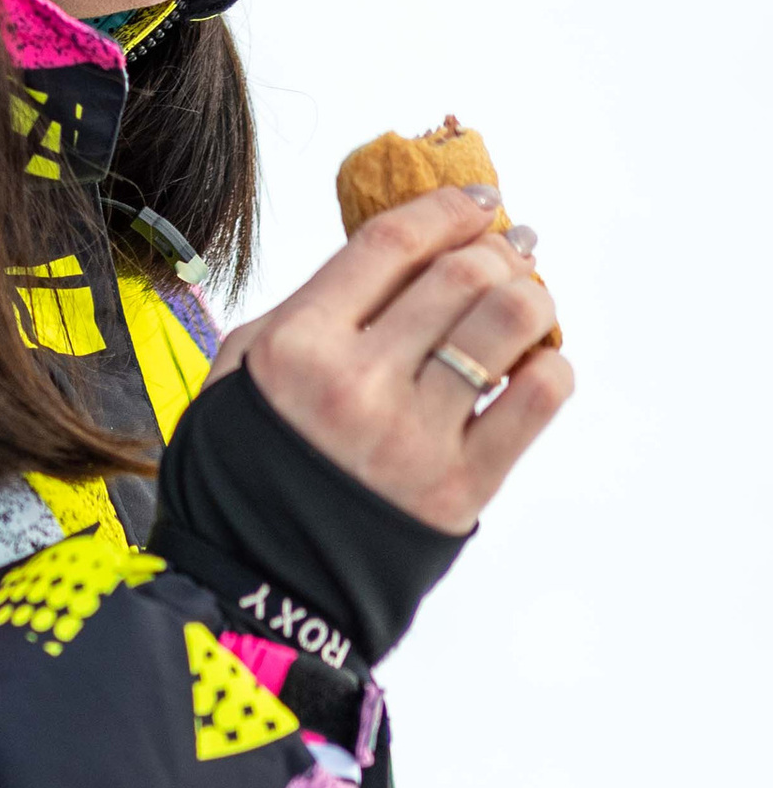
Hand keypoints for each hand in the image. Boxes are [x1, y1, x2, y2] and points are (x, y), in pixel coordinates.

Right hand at [211, 187, 569, 533]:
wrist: (256, 585)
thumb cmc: (246, 472)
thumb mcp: (240, 372)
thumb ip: (307, 309)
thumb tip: (394, 258)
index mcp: (297, 347)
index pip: (391, 243)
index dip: (447, 207)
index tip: (477, 201)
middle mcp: (356, 385)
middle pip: (461, 273)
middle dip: (497, 249)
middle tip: (508, 252)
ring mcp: (412, 437)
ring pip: (509, 321)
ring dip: (531, 295)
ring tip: (525, 301)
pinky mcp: (459, 487)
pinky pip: (536, 400)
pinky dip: (548, 367)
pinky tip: (530, 366)